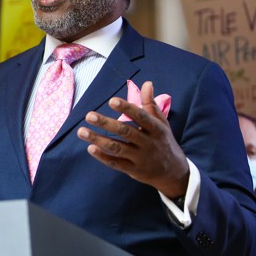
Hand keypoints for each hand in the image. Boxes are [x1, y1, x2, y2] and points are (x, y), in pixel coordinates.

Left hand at [76, 81, 188, 197]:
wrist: (174, 172)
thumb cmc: (163, 141)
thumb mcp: (161, 123)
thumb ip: (151, 104)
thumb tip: (147, 83)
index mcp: (156, 129)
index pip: (141, 117)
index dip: (127, 108)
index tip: (112, 100)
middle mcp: (148, 143)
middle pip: (125, 132)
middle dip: (106, 123)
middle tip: (89, 115)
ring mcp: (140, 158)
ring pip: (117, 148)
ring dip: (98, 139)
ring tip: (81, 132)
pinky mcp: (133, 170)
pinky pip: (116, 163)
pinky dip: (103, 157)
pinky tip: (90, 148)